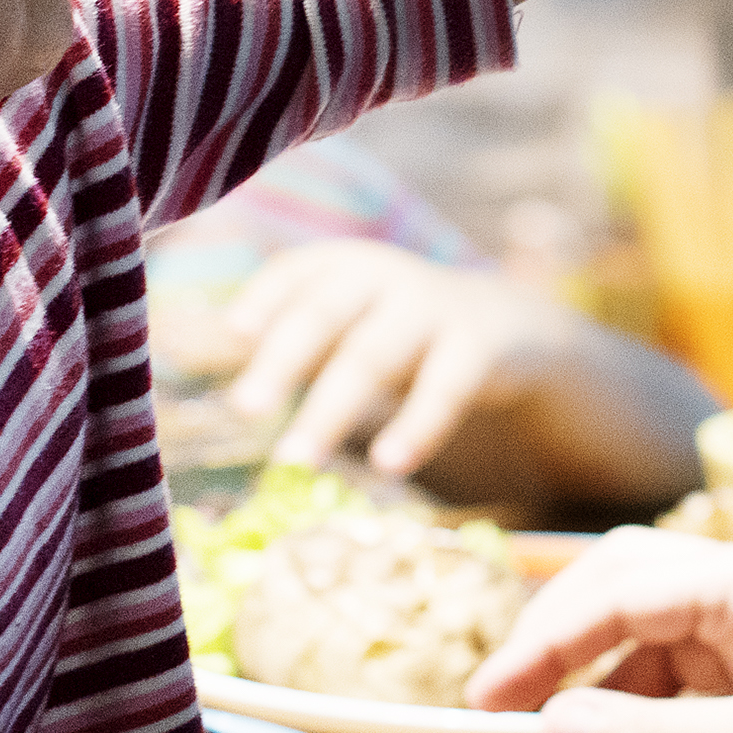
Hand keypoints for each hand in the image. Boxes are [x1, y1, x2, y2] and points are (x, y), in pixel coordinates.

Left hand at [217, 243, 715, 509]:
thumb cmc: (415, 339)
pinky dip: (415, 423)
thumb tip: (202, 370)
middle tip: (242, 408)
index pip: (303, 270)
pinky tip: (386, 465)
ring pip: (375, 353)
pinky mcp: (486, 344)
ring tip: (295, 459)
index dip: (267, 295)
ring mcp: (440, 307)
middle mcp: (393, 276)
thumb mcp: (363, 324)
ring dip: (332, 407)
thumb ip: (300, 340)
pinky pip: (445, 385)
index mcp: (355, 267)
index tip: (231, 333)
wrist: (529, 336)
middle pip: (327, 311)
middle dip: (283, 357)